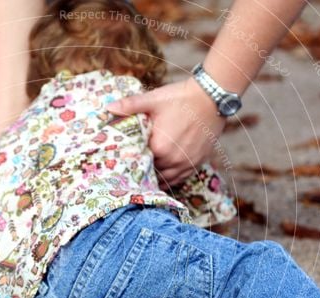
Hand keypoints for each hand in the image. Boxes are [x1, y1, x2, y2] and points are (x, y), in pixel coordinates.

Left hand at [107, 78, 226, 185]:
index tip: (127, 159)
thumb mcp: (153, 100)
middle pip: (152, 172)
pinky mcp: (197, 162)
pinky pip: (181, 178)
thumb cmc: (181, 98)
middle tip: (136, 166)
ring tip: (148, 173)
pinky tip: (165, 173)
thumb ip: (130, 105)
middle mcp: (172, 160)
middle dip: (145, 169)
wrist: (212, 97)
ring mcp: (186, 163)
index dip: (133, 161)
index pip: (139, 162)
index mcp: (158, 148)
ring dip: (158, 176)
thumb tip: (108, 107)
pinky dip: (172, 177)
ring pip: (167, 179)